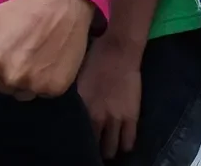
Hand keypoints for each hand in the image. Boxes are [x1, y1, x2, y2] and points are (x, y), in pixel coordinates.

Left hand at [0, 0, 94, 100]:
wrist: (61, 6)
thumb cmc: (23, 9)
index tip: (1, 55)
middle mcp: (12, 79)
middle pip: (2, 88)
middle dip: (5, 75)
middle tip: (18, 54)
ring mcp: (35, 86)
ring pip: (22, 94)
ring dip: (24, 82)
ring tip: (34, 60)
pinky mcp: (55, 89)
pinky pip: (42, 93)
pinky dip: (43, 82)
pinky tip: (48, 63)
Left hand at [76, 37, 142, 159]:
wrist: (118, 50)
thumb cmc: (94, 58)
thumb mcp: (76, 80)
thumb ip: (74, 100)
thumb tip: (68, 111)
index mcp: (81, 106)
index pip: (76, 134)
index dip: (76, 141)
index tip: (76, 143)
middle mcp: (97, 116)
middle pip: (93, 146)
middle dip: (92, 150)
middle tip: (92, 148)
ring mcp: (116, 118)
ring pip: (112, 148)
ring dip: (109, 149)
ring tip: (107, 146)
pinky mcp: (132, 116)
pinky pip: (129, 141)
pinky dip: (125, 145)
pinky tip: (121, 143)